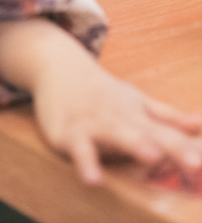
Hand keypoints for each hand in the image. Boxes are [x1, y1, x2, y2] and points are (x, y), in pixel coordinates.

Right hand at [0, 18, 201, 184]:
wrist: (58, 67)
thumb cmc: (102, 93)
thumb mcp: (137, 103)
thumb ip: (169, 118)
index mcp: (141, 116)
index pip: (172, 136)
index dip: (191, 150)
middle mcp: (122, 119)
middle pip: (151, 134)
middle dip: (173, 149)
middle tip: (196, 164)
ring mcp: (96, 124)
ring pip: (117, 135)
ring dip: (134, 144)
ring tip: (152, 156)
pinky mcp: (70, 133)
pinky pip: (79, 150)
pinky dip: (86, 162)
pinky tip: (92, 179)